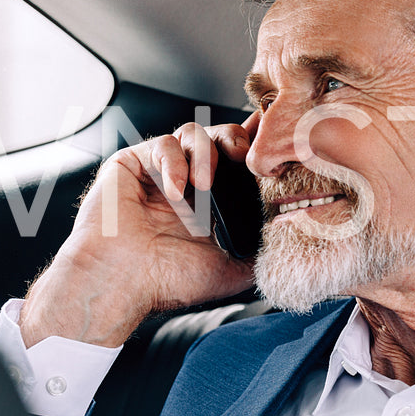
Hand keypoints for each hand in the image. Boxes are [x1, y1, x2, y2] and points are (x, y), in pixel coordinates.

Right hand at [18, 114, 260, 347]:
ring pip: (194, 133)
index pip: (240, 161)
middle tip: (241, 156)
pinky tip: (175, 192)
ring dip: (205, 153)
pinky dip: (174, 163)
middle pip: (221, 136)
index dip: (257, 149)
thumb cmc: (169, 281)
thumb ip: (261, 246)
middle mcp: (189, 181)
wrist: (122, 282)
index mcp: (214, 201)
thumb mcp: (232, 268)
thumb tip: (292, 226)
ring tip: (204, 185)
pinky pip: (162, 144)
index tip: (273, 145)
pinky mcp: (134, 161)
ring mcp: (162, 170)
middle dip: (236, 140)